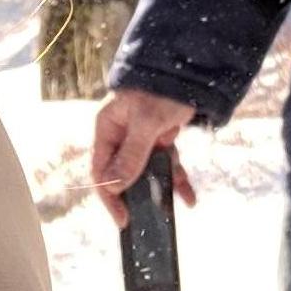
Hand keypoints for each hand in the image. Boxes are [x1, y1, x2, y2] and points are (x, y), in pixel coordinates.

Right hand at [92, 88, 200, 230]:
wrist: (188, 68)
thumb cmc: (160, 90)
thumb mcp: (146, 123)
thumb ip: (132, 155)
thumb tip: (115, 186)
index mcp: (107, 128)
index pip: (101, 170)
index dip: (110, 196)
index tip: (123, 219)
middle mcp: (121, 135)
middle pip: (122, 174)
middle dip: (135, 198)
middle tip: (146, 222)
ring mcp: (141, 138)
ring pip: (147, 172)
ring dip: (160, 190)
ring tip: (174, 209)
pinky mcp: (161, 138)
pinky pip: (166, 164)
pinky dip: (177, 179)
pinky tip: (189, 197)